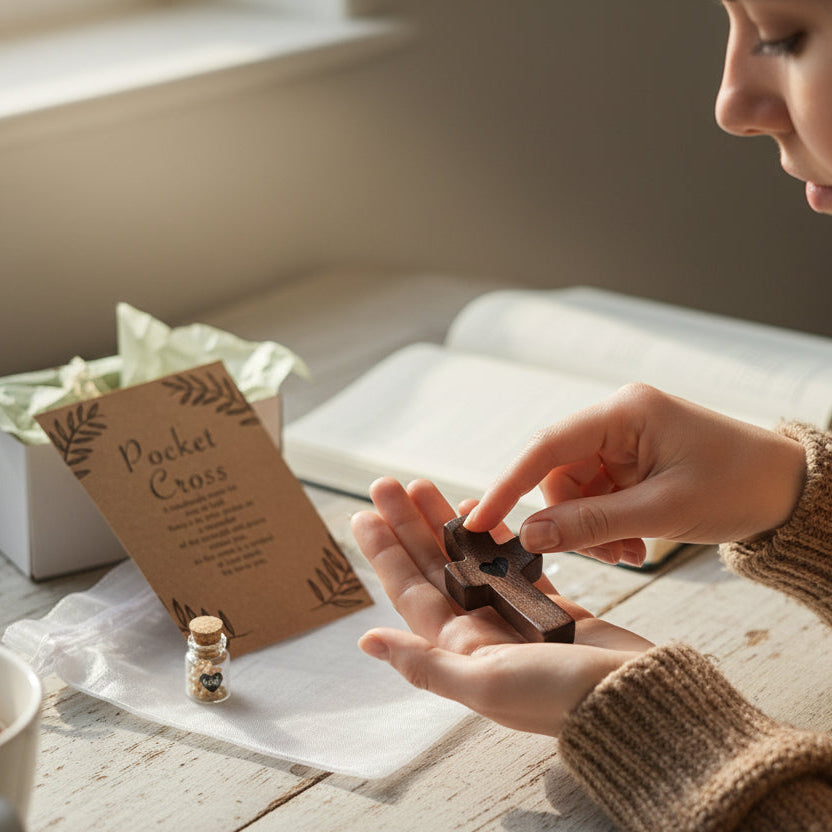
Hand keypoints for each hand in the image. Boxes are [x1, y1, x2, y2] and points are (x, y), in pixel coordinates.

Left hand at [351, 477, 651, 736]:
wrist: (638, 701)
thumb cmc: (562, 698)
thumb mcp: (486, 684)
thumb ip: (426, 663)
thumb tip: (366, 641)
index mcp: (461, 650)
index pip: (411, 592)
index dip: (386, 553)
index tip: (364, 514)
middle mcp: (483, 633)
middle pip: (434, 569)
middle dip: (409, 526)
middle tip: (386, 485)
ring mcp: (516, 618)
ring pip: (469, 560)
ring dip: (444, 524)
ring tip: (423, 487)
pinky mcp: (551, 608)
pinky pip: (513, 563)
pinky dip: (495, 537)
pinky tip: (478, 511)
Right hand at [465, 383, 806, 565]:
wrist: (791, 490)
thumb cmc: (740, 486)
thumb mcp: (662, 511)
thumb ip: (590, 524)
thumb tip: (528, 536)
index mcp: (624, 413)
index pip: (546, 447)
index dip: (509, 485)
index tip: (481, 520)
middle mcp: (618, 420)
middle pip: (559, 473)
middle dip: (571, 519)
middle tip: (602, 554)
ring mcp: (625, 440)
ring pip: (576, 489)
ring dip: (591, 527)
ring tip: (627, 553)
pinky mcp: (634, 460)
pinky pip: (599, 495)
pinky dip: (606, 524)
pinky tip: (633, 544)